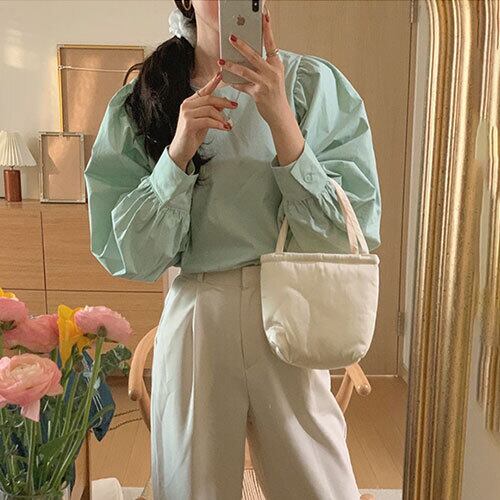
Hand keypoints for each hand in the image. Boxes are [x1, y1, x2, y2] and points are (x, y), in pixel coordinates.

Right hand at [169, 71, 237, 170]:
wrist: (181, 150)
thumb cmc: (192, 136)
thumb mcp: (204, 122)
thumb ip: (212, 112)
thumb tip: (223, 104)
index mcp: (189, 103)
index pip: (203, 91)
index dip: (213, 82)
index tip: (221, 75)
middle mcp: (186, 105)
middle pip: (209, 99)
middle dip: (224, 102)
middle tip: (234, 105)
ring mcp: (186, 114)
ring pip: (210, 110)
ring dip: (222, 117)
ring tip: (228, 124)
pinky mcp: (189, 123)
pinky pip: (208, 120)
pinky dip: (218, 124)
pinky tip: (225, 128)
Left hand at [219, 6, 289, 125]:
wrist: (279, 113)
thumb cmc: (275, 93)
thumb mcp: (274, 76)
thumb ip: (263, 65)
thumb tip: (247, 54)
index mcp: (277, 64)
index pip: (271, 43)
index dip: (267, 29)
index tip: (263, 15)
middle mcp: (272, 72)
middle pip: (255, 56)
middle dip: (242, 46)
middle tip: (231, 37)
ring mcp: (265, 83)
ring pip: (245, 71)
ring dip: (231, 65)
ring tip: (221, 60)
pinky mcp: (258, 94)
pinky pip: (242, 86)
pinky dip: (234, 82)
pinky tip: (226, 79)